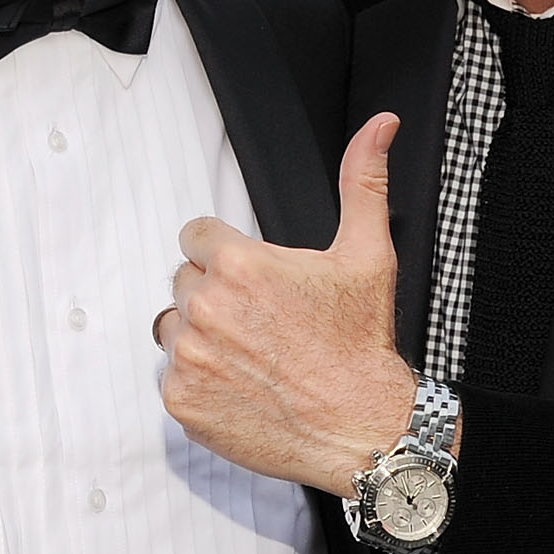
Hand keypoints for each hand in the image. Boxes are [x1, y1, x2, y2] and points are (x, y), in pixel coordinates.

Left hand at [155, 112, 421, 493]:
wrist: (362, 427)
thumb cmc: (362, 345)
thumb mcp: (368, 254)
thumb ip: (362, 182)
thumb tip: (380, 126)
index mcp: (239, 265)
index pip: (196, 237)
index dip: (224, 255)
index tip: (251, 279)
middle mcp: (205, 307)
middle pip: (185, 282)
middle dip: (216, 294)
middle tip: (262, 321)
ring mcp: (189, 356)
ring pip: (173, 327)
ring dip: (201, 335)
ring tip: (251, 353)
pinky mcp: (181, 399)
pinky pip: (172, 376)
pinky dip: (200, 380)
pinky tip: (241, 385)